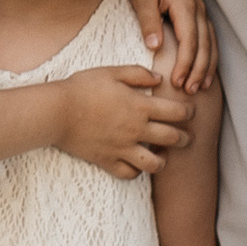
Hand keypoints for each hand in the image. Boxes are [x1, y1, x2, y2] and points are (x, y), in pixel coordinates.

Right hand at [58, 62, 195, 180]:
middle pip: (173, 139)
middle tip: (186, 136)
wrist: (56, 111)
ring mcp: (123, 148)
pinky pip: (130, 174)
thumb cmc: (83, 87)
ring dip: (164, 159)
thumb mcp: (112, 72)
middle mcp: (136, 130)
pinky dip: (137, 171)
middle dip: (185, 138)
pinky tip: (137, 162)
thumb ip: (138, 74)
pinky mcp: (108, 161)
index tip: (190, 112)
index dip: (189, 112)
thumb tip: (159, 78)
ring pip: (156, 164)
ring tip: (163, 154)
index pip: (177, 112)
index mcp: (140, 106)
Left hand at [123, 0, 215, 92]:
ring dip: (207, 66)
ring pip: (211, 42)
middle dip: (198, 70)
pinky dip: (209, 55)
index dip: (186, 64)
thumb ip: (148, 22)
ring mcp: (201, 9)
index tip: (178, 83)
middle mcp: (198, 7)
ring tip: (201, 87)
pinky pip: (209, 37)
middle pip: (204, 45)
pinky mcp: (198, 12)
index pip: (190, 41)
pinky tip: (204, 71)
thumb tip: (155, 47)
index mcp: (185, 5)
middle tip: (190, 92)